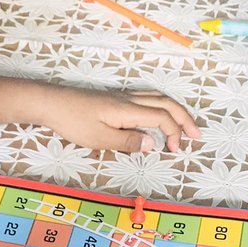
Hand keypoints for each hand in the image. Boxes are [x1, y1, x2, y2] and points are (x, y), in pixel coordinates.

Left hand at [40, 85, 200, 154]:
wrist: (51, 102)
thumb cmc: (72, 121)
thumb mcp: (99, 138)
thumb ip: (127, 142)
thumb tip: (152, 144)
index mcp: (128, 109)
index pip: (161, 117)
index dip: (174, 132)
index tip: (174, 150)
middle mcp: (129, 99)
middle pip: (166, 103)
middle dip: (184, 119)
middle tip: (196, 136)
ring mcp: (122, 97)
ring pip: (158, 98)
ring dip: (174, 112)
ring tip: (182, 127)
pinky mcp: (115, 99)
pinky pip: (147, 99)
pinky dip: (160, 108)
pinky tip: (156, 119)